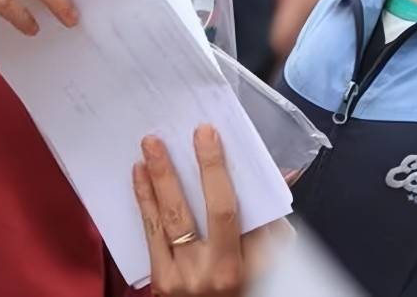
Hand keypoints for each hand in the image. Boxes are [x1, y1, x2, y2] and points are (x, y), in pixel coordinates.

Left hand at [133, 126, 286, 296]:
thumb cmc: (247, 290)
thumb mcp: (270, 264)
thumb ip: (269, 223)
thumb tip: (276, 175)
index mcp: (241, 266)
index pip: (229, 210)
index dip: (215, 169)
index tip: (207, 136)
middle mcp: (211, 271)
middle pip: (195, 212)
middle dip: (181, 170)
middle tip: (169, 136)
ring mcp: (182, 278)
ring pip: (167, 220)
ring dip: (156, 180)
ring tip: (149, 148)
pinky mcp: (161, 283)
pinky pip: (150, 235)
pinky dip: (145, 202)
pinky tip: (140, 177)